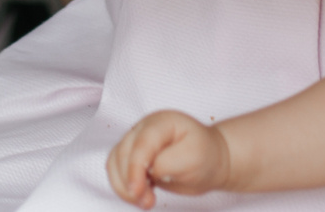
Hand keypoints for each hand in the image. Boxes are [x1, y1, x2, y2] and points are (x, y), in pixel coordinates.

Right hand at [108, 109, 229, 206]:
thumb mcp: (194, 157)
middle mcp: (145, 128)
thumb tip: (149, 171)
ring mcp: (136, 141)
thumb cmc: (204, 155)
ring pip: (115, 163)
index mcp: (162, 122)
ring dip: (124, 187)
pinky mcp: (132, 156)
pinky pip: (115, 171)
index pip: (141, 143)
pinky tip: (139, 196)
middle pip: (124, 153)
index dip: (135, 168)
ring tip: (145, 201)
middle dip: (131, 181)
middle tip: (148, 202)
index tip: (137, 191)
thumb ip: (169, 162)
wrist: (209, 161)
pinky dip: (122, 187)